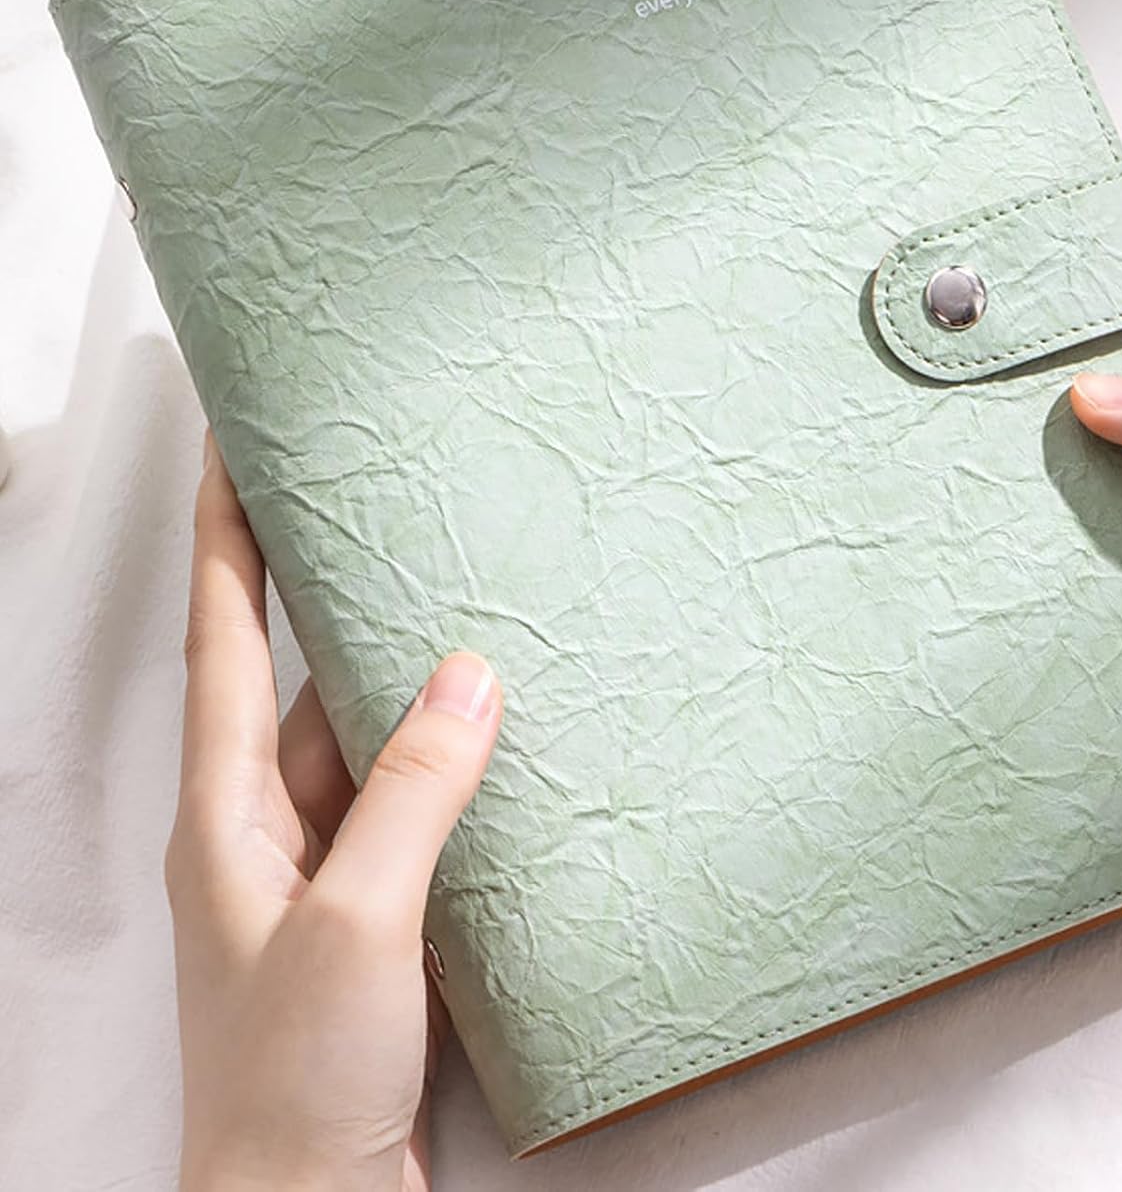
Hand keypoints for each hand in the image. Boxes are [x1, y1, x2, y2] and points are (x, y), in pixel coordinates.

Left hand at [168, 434, 503, 1190]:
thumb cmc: (293, 1084)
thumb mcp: (354, 923)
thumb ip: (409, 793)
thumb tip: (466, 676)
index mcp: (225, 815)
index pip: (221, 640)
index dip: (222, 537)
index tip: (232, 448)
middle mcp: (261, 827)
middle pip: (290, 673)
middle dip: (314, 581)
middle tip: (355, 495)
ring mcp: (316, 869)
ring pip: (357, 737)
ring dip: (396, 673)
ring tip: (447, 595)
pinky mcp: (369, 908)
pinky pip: (402, 799)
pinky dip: (439, 756)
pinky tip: (489, 734)